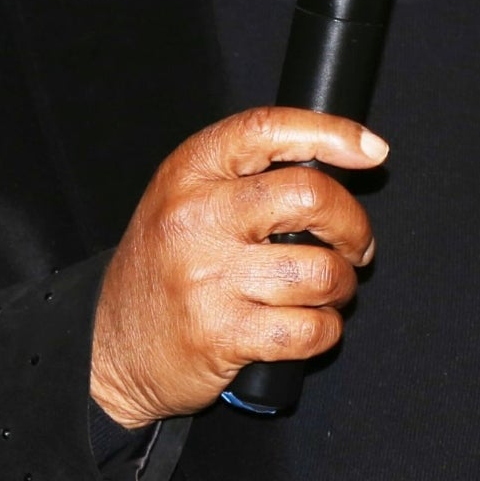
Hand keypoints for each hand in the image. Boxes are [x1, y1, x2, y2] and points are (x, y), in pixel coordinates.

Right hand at [89, 108, 386, 427]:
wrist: (108, 351)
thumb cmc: (166, 268)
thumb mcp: (186, 199)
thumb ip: (249, 174)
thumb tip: (346, 156)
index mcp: (188, 174)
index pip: (268, 129)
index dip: (332, 134)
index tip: (370, 150)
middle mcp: (195, 219)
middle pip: (311, 197)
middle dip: (354, 225)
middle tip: (355, 244)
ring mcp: (207, 278)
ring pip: (322, 270)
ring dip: (342, 286)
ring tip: (325, 290)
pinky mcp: (222, 335)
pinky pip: (312, 328)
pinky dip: (326, 329)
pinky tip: (309, 324)